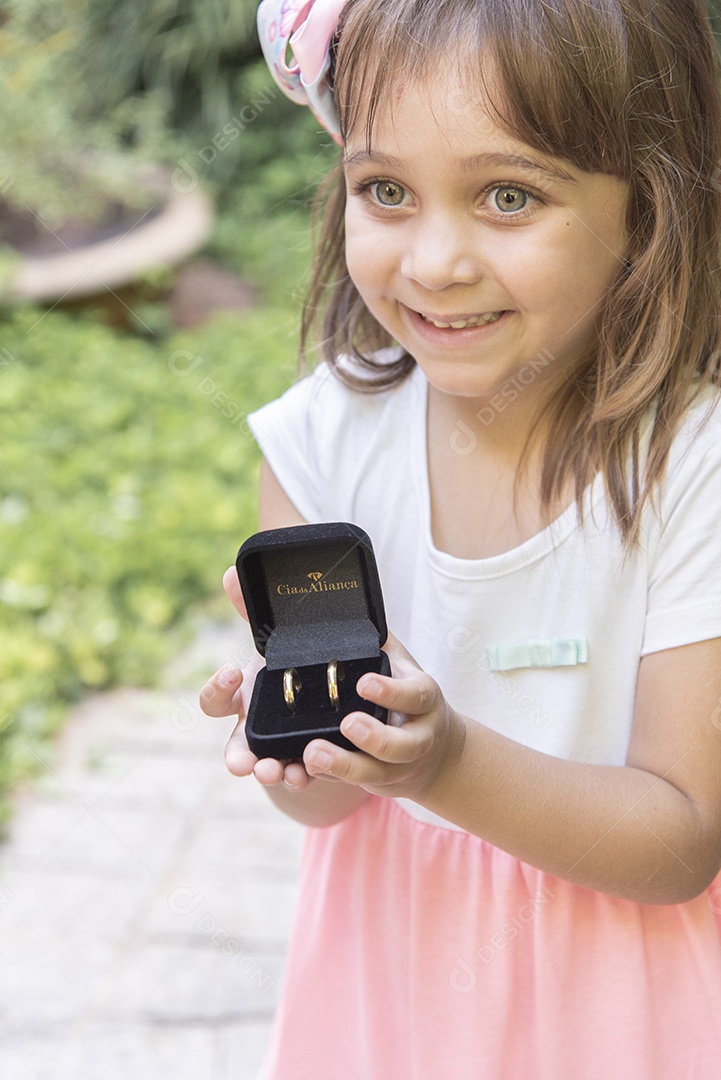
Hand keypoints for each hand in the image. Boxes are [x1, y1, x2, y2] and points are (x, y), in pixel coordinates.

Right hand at [199, 566, 317, 790]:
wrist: (337, 688)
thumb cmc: (295, 660)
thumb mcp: (281, 635)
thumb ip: (255, 610)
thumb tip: (231, 572)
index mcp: (244, 696)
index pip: (215, 699)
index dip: (216, 687)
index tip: (231, 671)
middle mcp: (255, 729)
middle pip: (235, 748)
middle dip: (237, 757)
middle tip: (243, 762)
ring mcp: (281, 748)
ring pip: (268, 767)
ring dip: (271, 772)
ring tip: (279, 772)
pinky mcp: (312, 761)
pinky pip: (305, 773)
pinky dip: (306, 775)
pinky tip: (312, 773)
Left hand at [303, 632, 466, 801]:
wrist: (436, 751)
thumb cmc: (408, 695)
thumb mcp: (401, 664)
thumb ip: (378, 639)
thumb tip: (352, 601)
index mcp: (423, 699)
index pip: (415, 695)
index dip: (392, 692)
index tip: (364, 683)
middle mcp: (418, 736)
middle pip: (402, 745)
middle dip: (375, 738)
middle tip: (346, 723)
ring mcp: (398, 765)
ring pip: (375, 772)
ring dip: (344, 766)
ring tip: (312, 754)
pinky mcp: (377, 782)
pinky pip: (351, 784)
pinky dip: (328, 778)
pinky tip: (302, 770)